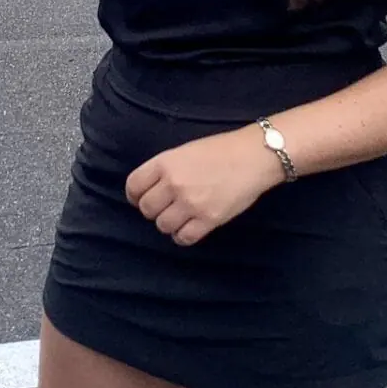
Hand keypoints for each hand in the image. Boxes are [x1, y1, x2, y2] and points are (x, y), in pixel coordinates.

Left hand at [125, 128, 282, 245]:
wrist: (252, 157)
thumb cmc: (220, 149)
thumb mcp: (184, 151)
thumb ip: (165, 168)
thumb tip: (151, 188)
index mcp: (165, 163)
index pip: (134, 186)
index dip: (135, 195)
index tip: (141, 198)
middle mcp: (174, 184)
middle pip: (146, 209)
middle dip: (153, 210)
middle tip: (165, 206)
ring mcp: (190, 204)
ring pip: (162, 225)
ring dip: (168, 223)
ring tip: (180, 216)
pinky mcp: (208, 220)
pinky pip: (183, 238)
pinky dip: (182, 236)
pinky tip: (189, 227)